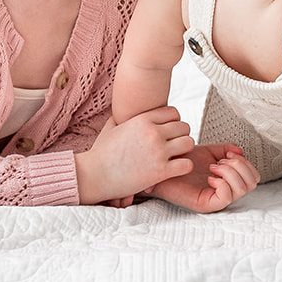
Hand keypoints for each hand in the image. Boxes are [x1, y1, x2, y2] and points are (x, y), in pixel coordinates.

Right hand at [75, 108, 195, 204]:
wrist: (93, 175)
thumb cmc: (100, 153)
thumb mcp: (111, 127)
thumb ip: (122, 115)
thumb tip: (124, 107)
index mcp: (142, 119)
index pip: (174, 112)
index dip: (173, 122)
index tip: (168, 133)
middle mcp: (153, 132)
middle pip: (184, 127)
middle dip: (180, 136)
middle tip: (172, 146)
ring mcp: (158, 151)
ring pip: (189, 143)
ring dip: (184, 151)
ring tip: (174, 157)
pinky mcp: (160, 171)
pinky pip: (186, 164)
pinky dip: (183, 167)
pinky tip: (173, 170)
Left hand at [146, 143, 258, 213]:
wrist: (161, 167)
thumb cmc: (181, 161)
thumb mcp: (207, 152)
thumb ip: (225, 150)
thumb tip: (240, 152)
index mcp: (227, 182)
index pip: (253, 178)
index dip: (245, 163)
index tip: (228, 155)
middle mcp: (224, 193)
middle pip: (251, 184)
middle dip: (240, 166)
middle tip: (222, 161)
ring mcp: (216, 200)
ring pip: (242, 189)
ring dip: (231, 172)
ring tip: (214, 166)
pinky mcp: (205, 205)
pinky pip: (226, 197)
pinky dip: (223, 182)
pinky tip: (209, 175)